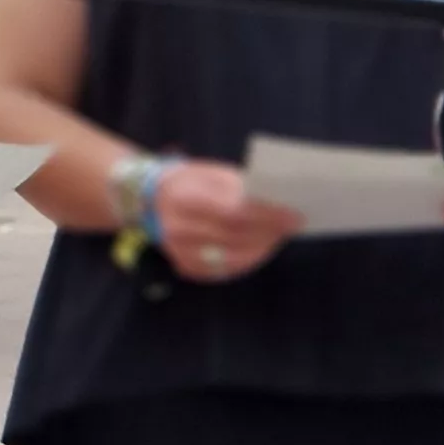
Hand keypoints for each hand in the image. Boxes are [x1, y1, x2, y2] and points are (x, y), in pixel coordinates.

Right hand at [152, 161, 303, 284]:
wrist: (148, 198)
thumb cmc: (189, 181)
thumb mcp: (212, 173)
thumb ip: (241, 188)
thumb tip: (278, 203)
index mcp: (185, 198)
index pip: (235, 212)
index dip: (269, 217)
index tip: (295, 216)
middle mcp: (178, 228)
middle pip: (236, 236)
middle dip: (270, 232)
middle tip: (292, 227)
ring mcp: (180, 251)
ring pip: (233, 258)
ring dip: (262, 249)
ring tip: (277, 237)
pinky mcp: (185, 266)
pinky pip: (224, 270)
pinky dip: (246, 261)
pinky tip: (259, 249)